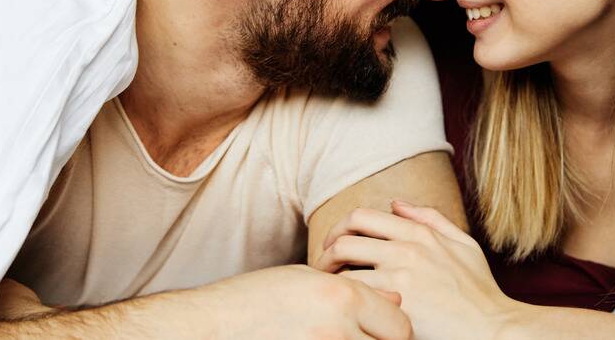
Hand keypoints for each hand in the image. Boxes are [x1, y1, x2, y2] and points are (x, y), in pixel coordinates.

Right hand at [197, 264, 411, 338]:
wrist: (214, 324)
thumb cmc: (258, 298)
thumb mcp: (308, 280)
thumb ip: (356, 291)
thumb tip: (396, 302)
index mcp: (344, 296)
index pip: (400, 323)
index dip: (396, 330)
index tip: (388, 332)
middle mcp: (340, 326)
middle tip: (371, 337)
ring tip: (344, 338)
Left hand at [313, 201, 520, 338]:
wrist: (494, 329)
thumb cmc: (480, 292)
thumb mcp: (463, 245)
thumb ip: (431, 219)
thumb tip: (396, 203)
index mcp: (420, 232)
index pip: (362, 217)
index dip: (340, 228)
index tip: (333, 243)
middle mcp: (407, 248)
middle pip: (345, 237)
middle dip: (325, 251)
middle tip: (320, 266)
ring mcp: (400, 275)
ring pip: (344, 266)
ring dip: (328, 277)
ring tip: (325, 290)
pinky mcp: (396, 302)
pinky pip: (355, 294)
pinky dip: (344, 298)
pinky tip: (344, 307)